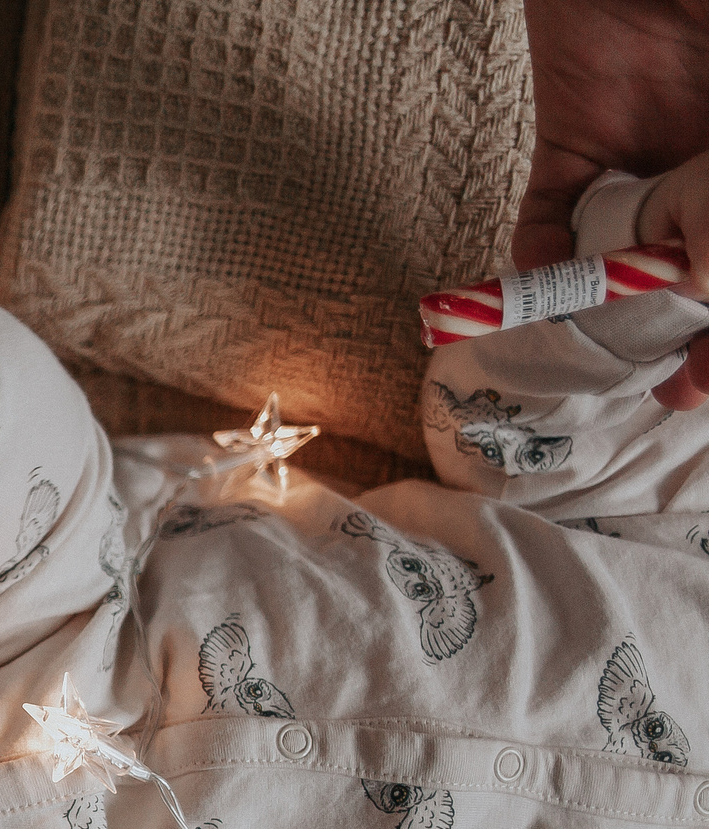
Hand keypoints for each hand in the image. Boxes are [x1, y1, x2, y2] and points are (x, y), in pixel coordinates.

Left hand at [515, 1, 708, 404]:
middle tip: (680, 389)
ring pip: (630, 254)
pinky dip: (537, 252)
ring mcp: (644, 158)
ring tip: (613, 352)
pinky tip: (539, 276)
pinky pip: (549, 211)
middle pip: (701, 271)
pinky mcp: (571, 141)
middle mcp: (708, 162)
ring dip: (618, 307)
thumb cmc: (698, 0)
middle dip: (697, 337)